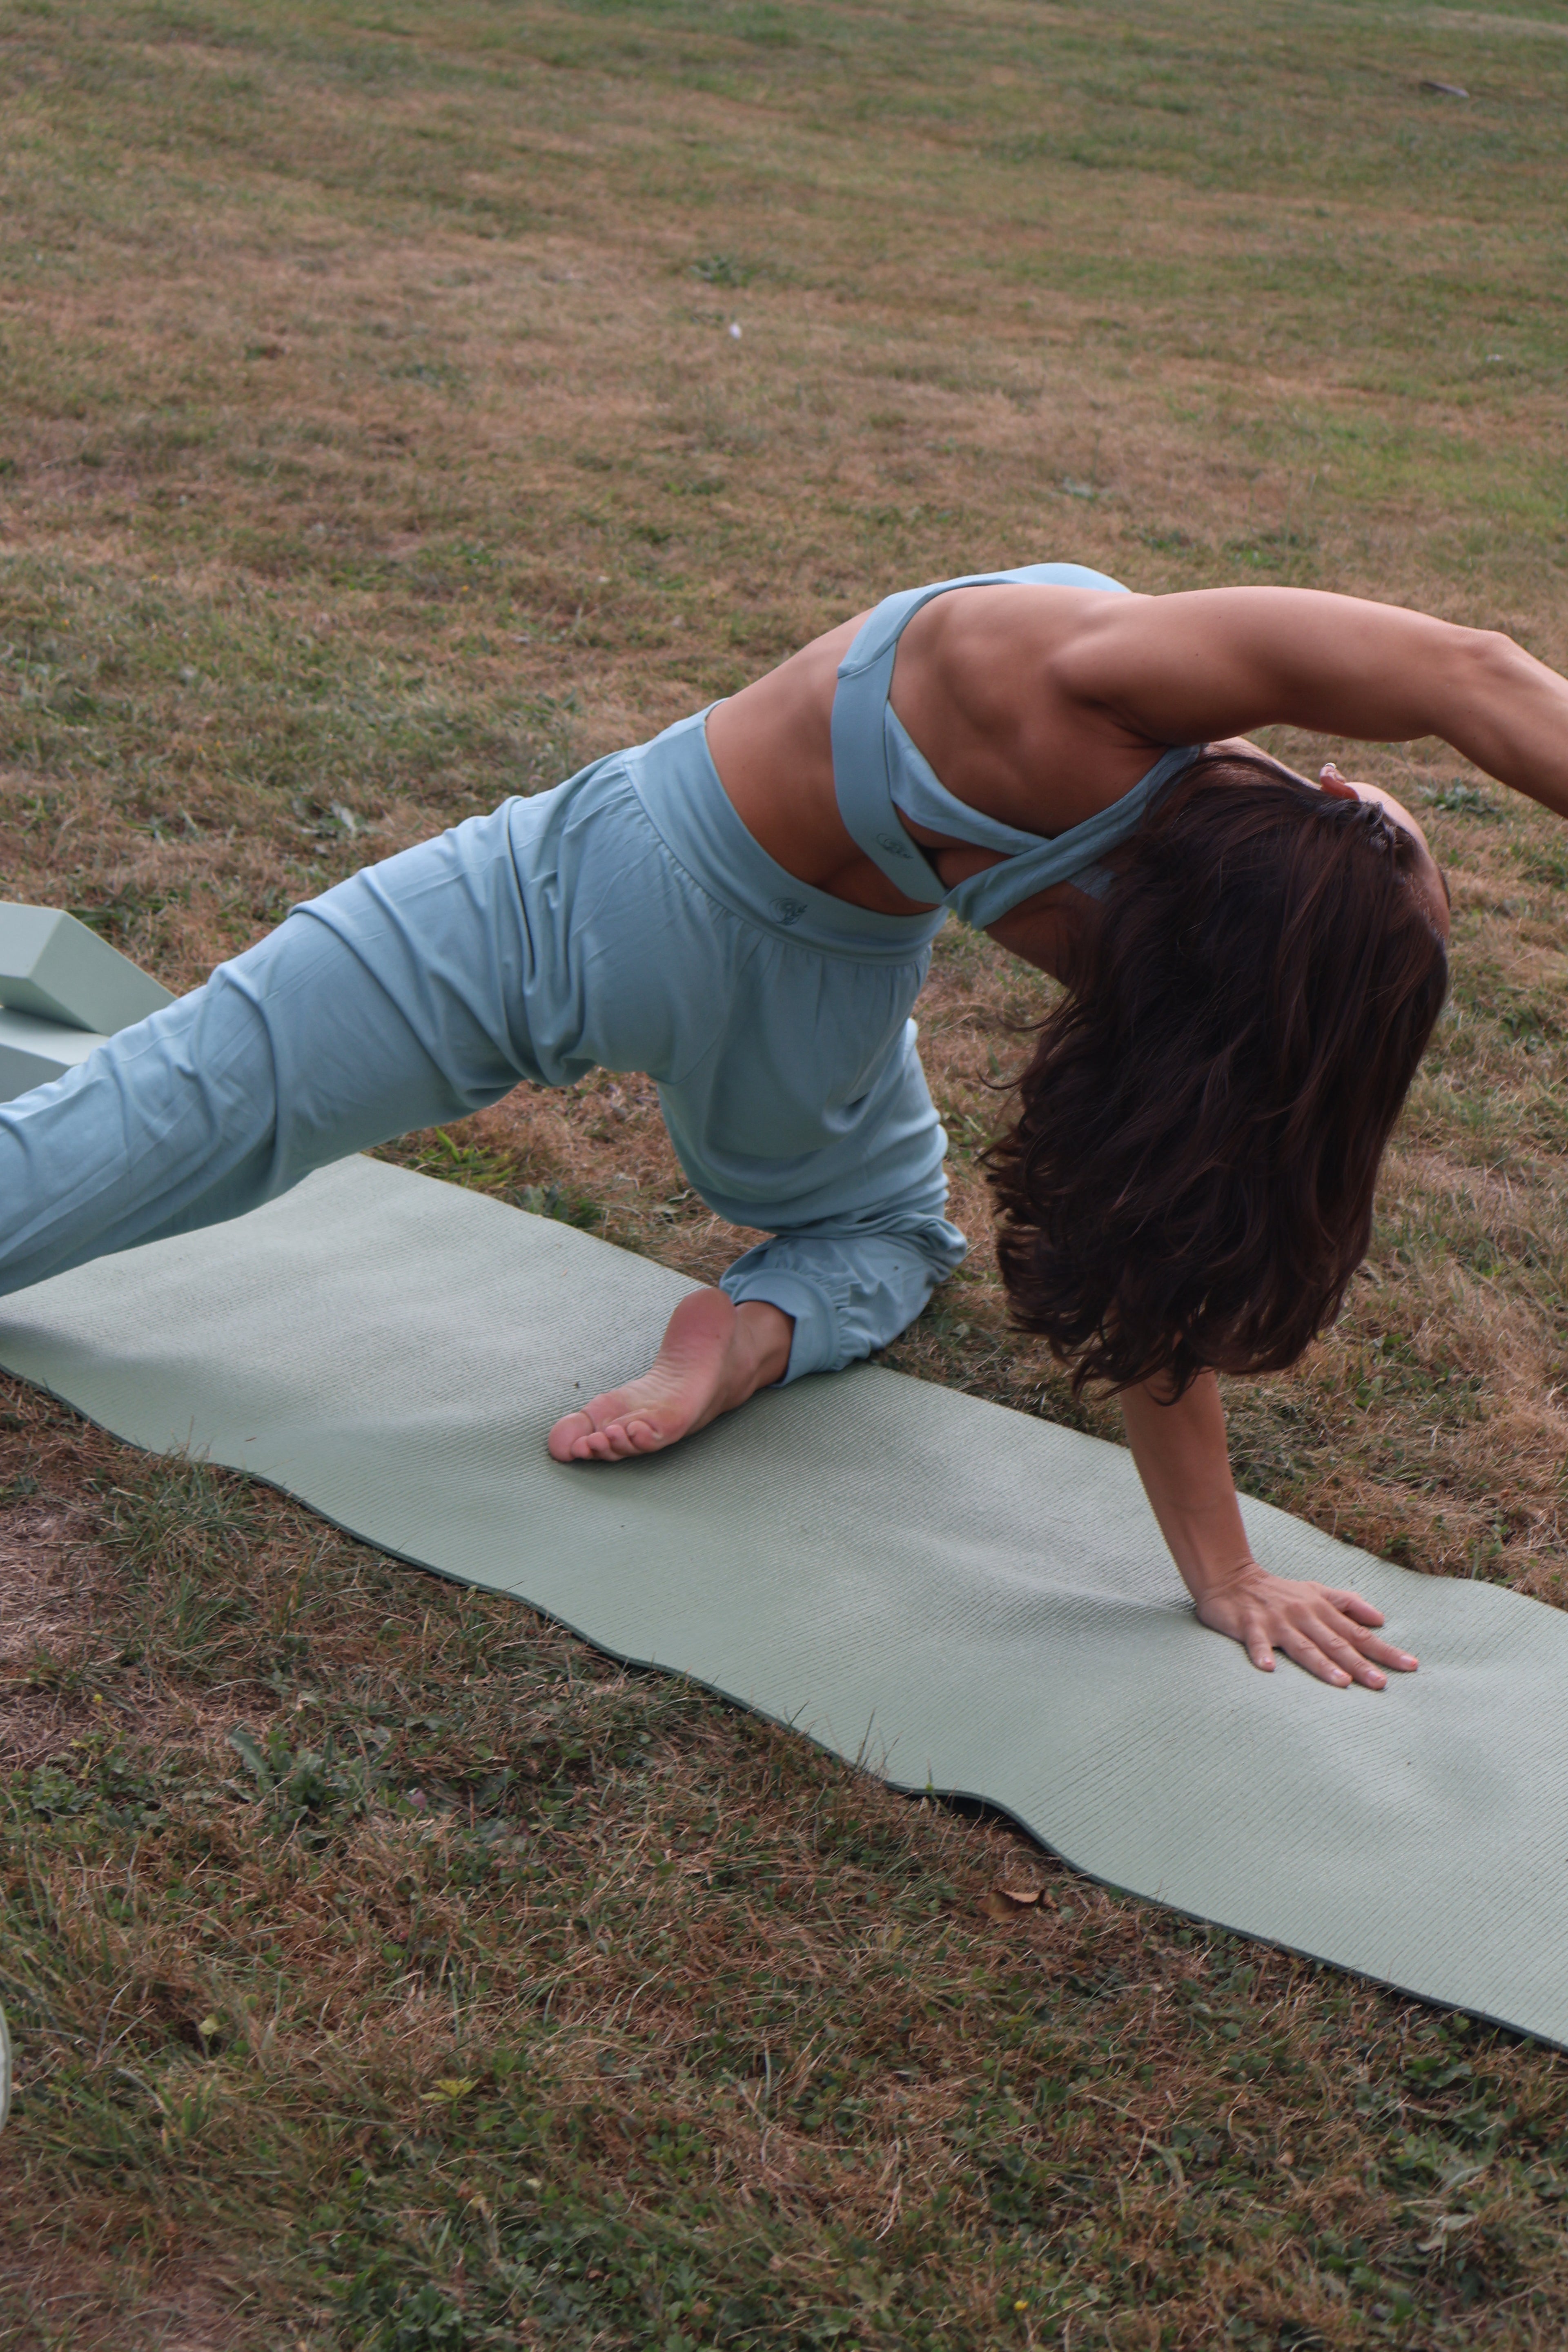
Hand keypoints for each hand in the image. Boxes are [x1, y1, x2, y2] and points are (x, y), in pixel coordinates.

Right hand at [1191, 1559, 1417, 1688]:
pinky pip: (1257, 1642)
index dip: (1384, 1650)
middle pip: (1336, 1644)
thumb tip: (1381, 1619)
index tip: (1410, 1666)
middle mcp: (1304, 1616)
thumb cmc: (1278, 1591)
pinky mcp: (1250, 1625)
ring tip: (1342, 1683)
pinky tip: (1267, 1669)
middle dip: (1360, 1664)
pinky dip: (1262, 1653)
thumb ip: (1348, 1603)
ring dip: (1322, 1665)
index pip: (1358, 1634)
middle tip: (1381, 1683)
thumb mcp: (1316, 1591)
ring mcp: (1277, 1621)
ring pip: (1304, 1646)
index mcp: (1321, 1609)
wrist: (1232, 1578)